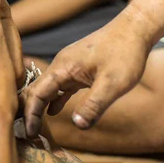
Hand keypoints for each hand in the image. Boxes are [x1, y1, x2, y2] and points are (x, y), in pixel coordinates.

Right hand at [24, 19, 151, 136]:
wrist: (134, 29)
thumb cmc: (125, 53)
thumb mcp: (112, 83)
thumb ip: (94, 104)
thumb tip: (77, 125)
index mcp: (63, 67)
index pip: (37, 92)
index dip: (31, 113)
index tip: (30, 133)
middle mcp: (61, 65)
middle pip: (37, 89)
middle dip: (31, 110)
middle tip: (28, 133)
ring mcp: (69, 66)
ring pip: (48, 87)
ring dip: (41, 105)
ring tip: (37, 126)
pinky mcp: (78, 68)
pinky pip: (61, 85)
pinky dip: (55, 99)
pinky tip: (53, 111)